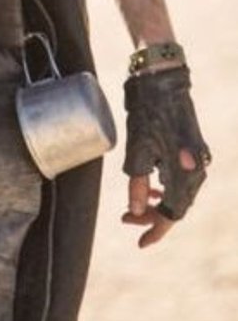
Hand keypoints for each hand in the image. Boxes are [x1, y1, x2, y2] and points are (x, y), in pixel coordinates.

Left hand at [122, 65, 209, 247]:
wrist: (162, 78)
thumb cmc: (147, 111)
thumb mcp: (137, 149)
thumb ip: (137, 183)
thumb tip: (136, 212)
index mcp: (185, 173)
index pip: (173, 213)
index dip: (155, 230)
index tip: (139, 242)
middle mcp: (196, 169)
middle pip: (176, 204)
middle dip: (151, 215)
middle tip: (125, 218)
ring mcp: (196, 158)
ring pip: (178, 192)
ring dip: (157, 201)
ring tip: (133, 206)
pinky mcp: (191, 148)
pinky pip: (180, 177)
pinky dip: (164, 186)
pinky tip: (150, 187)